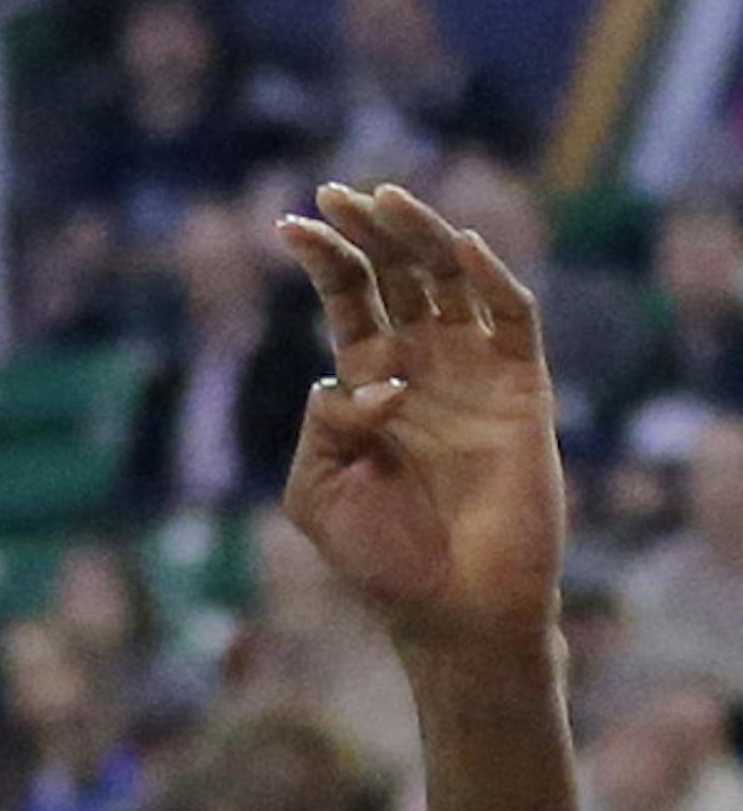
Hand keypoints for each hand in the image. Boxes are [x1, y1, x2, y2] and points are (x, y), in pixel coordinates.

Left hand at [278, 183, 564, 651]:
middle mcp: (423, 365)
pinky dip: (493, 279)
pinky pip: (512, 319)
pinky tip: (462, 249)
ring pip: (452, 278)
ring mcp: (475, 374)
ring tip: (387, 200)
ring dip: (422, 235)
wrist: (453, 615)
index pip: (349, 297)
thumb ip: (321, 427)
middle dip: (369, 230)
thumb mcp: (317, 493)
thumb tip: (361, 379)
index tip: (288, 224)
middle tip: (338, 195)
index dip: (324, 258)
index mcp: (369, 382)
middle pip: (399, 273)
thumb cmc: (382, 563)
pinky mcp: (522, 391)